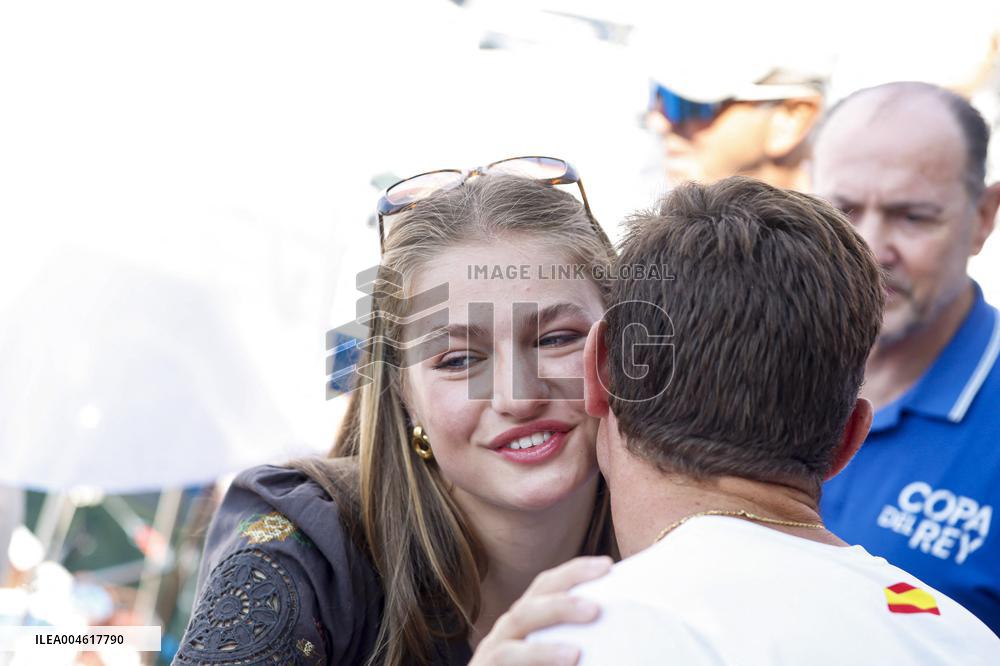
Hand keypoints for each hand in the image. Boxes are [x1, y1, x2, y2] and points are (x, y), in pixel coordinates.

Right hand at [469, 555, 612, 665]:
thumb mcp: (558, 654)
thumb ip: (575, 644)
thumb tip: (620, 633)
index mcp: (526, 621)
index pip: (546, 587)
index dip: (573, 572)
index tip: (607, 566)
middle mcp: (506, 633)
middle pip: (530, 605)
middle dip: (561, 602)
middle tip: (596, 608)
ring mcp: (492, 655)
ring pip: (512, 641)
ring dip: (542, 649)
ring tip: (575, 656)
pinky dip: (533, 664)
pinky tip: (564, 665)